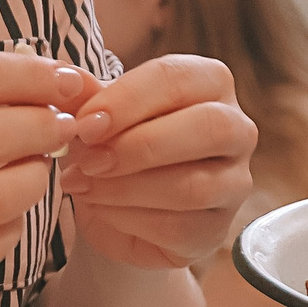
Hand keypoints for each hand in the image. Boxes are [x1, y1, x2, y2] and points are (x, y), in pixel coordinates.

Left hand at [61, 54, 256, 269]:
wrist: (113, 207)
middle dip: (139, 145)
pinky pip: (178, 226)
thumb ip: (84, 97)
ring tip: (81, 185)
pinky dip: (126, 217)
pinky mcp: (216, 228)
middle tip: (88, 159)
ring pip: (194, 185)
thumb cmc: (110, 143)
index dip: (127, 99)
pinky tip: (98, 208)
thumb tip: (72, 82)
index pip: (177, 78)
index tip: (85, 123)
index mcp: (208, 82)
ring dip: (126, 187)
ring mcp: (234, 183)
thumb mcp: (95, 114)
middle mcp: (236, 129)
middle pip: (209, 126)